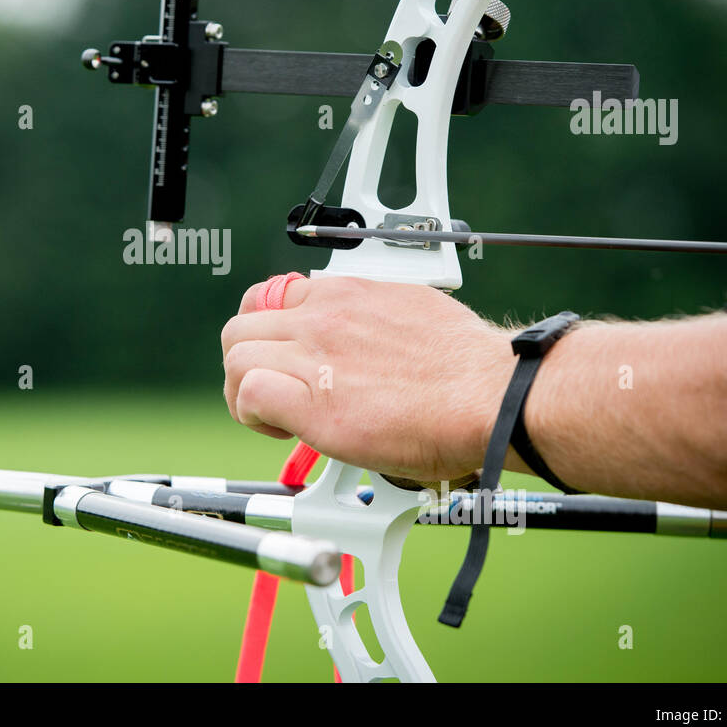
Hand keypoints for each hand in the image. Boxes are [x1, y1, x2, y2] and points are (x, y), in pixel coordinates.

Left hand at [221, 275, 514, 484]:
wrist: (489, 394)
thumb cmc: (468, 370)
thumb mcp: (414, 313)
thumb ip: (374, 322)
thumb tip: (368, 343)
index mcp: (346, 294)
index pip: (272, 297)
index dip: (267, 332)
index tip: (281, 356)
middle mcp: (323, 318)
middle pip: (242, 327)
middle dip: (247, 363)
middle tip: (273, 393)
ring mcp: (314, 356)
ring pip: (236, 358)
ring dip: (245, 392)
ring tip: (276, 417)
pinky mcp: (312, 401)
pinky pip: (249, 394)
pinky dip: (255, 416)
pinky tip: (284, 431)